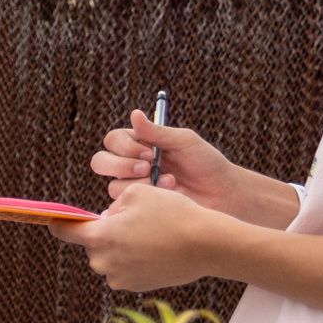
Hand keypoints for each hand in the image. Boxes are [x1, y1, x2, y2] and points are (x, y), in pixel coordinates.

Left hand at [49, 180, 234, 293]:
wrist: (206, 245)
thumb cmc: (173, 214)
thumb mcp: (138, 193)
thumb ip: (113, 204)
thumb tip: (107, 218)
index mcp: (99, 238)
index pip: (65, 231)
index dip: (60, 222)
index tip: (54, 219)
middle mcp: (103, 262)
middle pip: (94, 244)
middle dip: (107, 232)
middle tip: (134, 221)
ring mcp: (119, 278)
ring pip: (111, 257)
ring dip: (122, 246)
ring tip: (151, 235)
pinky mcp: (135, 287)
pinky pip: (127, 268)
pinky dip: (136, 259)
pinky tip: (157, 249)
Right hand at [91, 108, 238, 210]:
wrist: (222, 193)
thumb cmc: (206, 163)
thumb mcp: (184, 141)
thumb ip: (158, 132)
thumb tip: (135, 114)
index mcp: (139, 145)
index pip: (113, 140)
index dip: (125, 147)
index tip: (149, 153)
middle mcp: (130, 166)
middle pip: (100, 162)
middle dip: (121, 166)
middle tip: (148, 168)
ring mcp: (134, 188)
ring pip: (113, 186)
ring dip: (142, 184)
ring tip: (170, 182)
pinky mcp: (139, 208)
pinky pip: (125, 206)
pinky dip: (146, 199)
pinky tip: (168, 196)